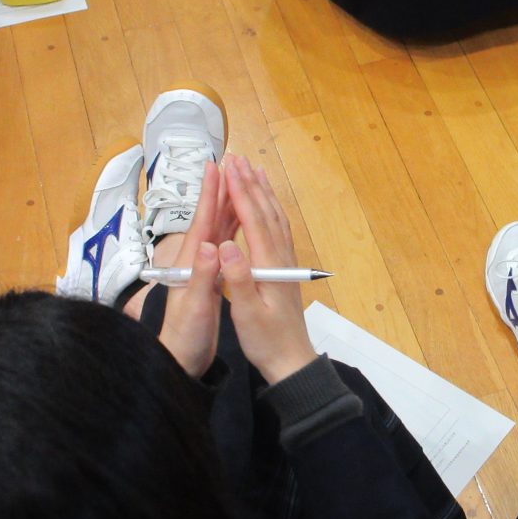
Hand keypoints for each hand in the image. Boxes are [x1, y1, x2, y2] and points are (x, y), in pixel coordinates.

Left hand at [158, 162, 238, 376]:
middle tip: (231, 164)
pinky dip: (233, 228)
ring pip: (219, 229)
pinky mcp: (212, 277)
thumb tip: (209, 246)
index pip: (202, 220)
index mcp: (193, 262)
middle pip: (211, 218)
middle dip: (220, 190)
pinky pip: (226, 244)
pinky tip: (241, 222)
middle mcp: (197, 259)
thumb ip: (202, 277)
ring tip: (239, 184)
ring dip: (228, 205)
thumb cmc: (186, 336)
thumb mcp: (196, 308)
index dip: (209, 193)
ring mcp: (204, 268)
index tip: (215, 167)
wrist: (181, 358)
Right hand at [219, 155, 317, 383]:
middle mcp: (280, 258)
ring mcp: (284, 262)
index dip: (241, 191)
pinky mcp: (283, 269)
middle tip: (237, 158)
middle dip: (250, 183)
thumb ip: (239, 279)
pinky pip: (278, 231)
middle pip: (266, 212)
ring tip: (254, 171)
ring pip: (275, 218)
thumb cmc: (267, 341)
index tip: (229, 167)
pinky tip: (266, 207)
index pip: (254, 219)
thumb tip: (226, 245)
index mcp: (269, 265)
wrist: (291, 360)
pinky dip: (271, 211)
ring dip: (263, 193)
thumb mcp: (248, 314)